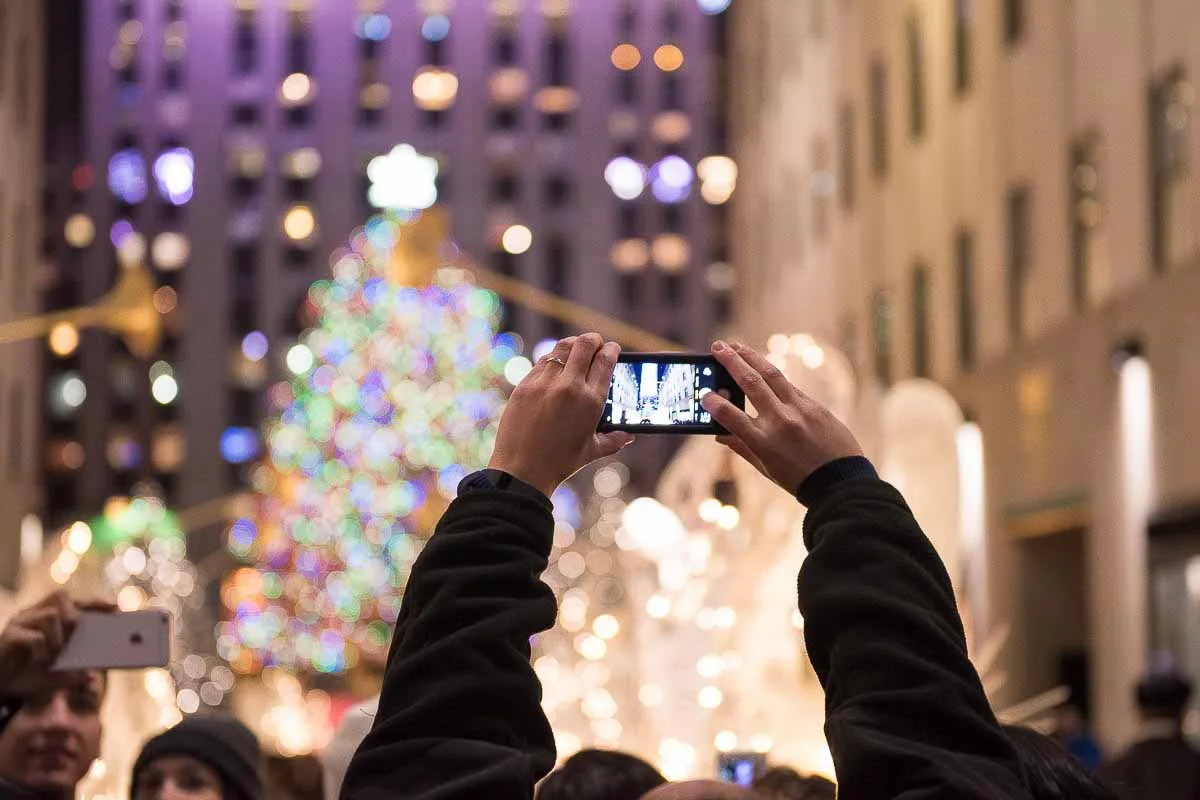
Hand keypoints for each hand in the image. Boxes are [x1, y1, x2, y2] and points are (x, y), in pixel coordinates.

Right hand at [0, 592, 115, 694]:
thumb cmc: (26, 676)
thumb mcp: (54, 677)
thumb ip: (72, 675)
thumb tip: (92, 677)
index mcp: (48, 617)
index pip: (76, 601)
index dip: (95, 601)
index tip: (115, 607)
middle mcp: (34, 614)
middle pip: (62, 597)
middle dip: (76, 616)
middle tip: (77, 637)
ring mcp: (21, 622)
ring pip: (52, 615)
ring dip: (59, 638)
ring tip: (54, 656)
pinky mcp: (9, 635)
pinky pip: (35, 636)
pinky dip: (43, 650)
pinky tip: (40, 661)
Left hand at [489, 333, 634, 497]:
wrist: (521, 472)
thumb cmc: (560, 463)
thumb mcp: (592, 451)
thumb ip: (614, 440)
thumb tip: (629, 435)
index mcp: (590, 401)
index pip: (606, 360)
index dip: (612, 349)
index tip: (613, 348)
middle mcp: (568, 387)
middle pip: (585, 344)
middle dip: (594, 340)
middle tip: (596, 343)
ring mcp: (544, 384)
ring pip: (562, 348)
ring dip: (573, 345)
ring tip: (576, 349)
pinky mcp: (524, 386)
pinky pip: (542, 362)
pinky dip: (553, 359)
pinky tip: (556, 365)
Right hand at [701, 340, 862, 493]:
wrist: (841, 482)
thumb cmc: (800, 480)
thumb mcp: (766, 469)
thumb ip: (742, 448)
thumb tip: (720, 435)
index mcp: (764, 442)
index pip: (732, 417)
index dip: (715, 403)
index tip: (705, 394)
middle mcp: (781, 421)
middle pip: (751, 383)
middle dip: (731, 362)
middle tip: (717, 347)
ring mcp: (800, 410)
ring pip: (772, 375)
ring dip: (751, 356)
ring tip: (736, 345)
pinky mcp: (815, 406)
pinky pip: (789, 386)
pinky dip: (772, 375)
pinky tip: (761, 367)